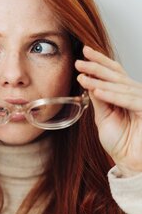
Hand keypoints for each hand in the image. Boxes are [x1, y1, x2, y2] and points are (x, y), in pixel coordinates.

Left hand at [75, 46, 141, 176]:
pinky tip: (97, 90)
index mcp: (125, 94)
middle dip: (96, 67)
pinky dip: (112, 95)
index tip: (84, 52)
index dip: (100, 62)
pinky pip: (128, 100)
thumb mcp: (104, 116)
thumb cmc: (120, 141)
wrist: (129, 161)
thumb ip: (99, 99)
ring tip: (82, 75)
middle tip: (79, 61)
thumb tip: (89, 82)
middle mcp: (135, 94)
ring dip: (99, 80)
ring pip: (119, 86)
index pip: (113, 73)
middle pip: (115, 76)